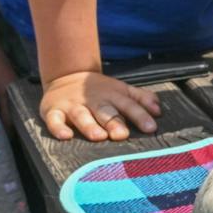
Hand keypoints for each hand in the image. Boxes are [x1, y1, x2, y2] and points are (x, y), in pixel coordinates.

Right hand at [39, 71, 160, 141]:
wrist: (67, 75)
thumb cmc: (100, 91)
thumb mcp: (122, 90)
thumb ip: (141, 99)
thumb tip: (159, 110)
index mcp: (113, 96)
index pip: (129, 105)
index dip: (141, 116)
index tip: (151, 127)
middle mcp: (94, 101)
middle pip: (106, 112)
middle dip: (114, 123)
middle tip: (122, 135)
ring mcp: (73, 105)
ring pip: (81, 116)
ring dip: (89, 126)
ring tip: (98, 136)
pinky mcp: (53, 111)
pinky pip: (54, 120)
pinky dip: (58, 127)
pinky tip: (65, 136)